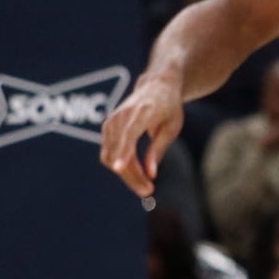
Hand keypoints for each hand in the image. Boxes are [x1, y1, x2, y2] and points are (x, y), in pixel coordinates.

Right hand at [101, 74, 184, 198]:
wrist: (156, 86)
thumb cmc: (169, 108)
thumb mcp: (171, 128)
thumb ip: (158, 150)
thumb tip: (151, 174)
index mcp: (142, 112)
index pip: (129, 134)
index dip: (124, 152)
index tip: (120, 169)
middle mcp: (122, 116)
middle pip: (118, 150)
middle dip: (131, 174)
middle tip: (148, 191)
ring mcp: (111, 121)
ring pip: (111, 155)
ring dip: (126, 174)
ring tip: (145, 185)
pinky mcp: (108, 127)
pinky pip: (109, 152)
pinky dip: (121, 165)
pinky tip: (136, 173)